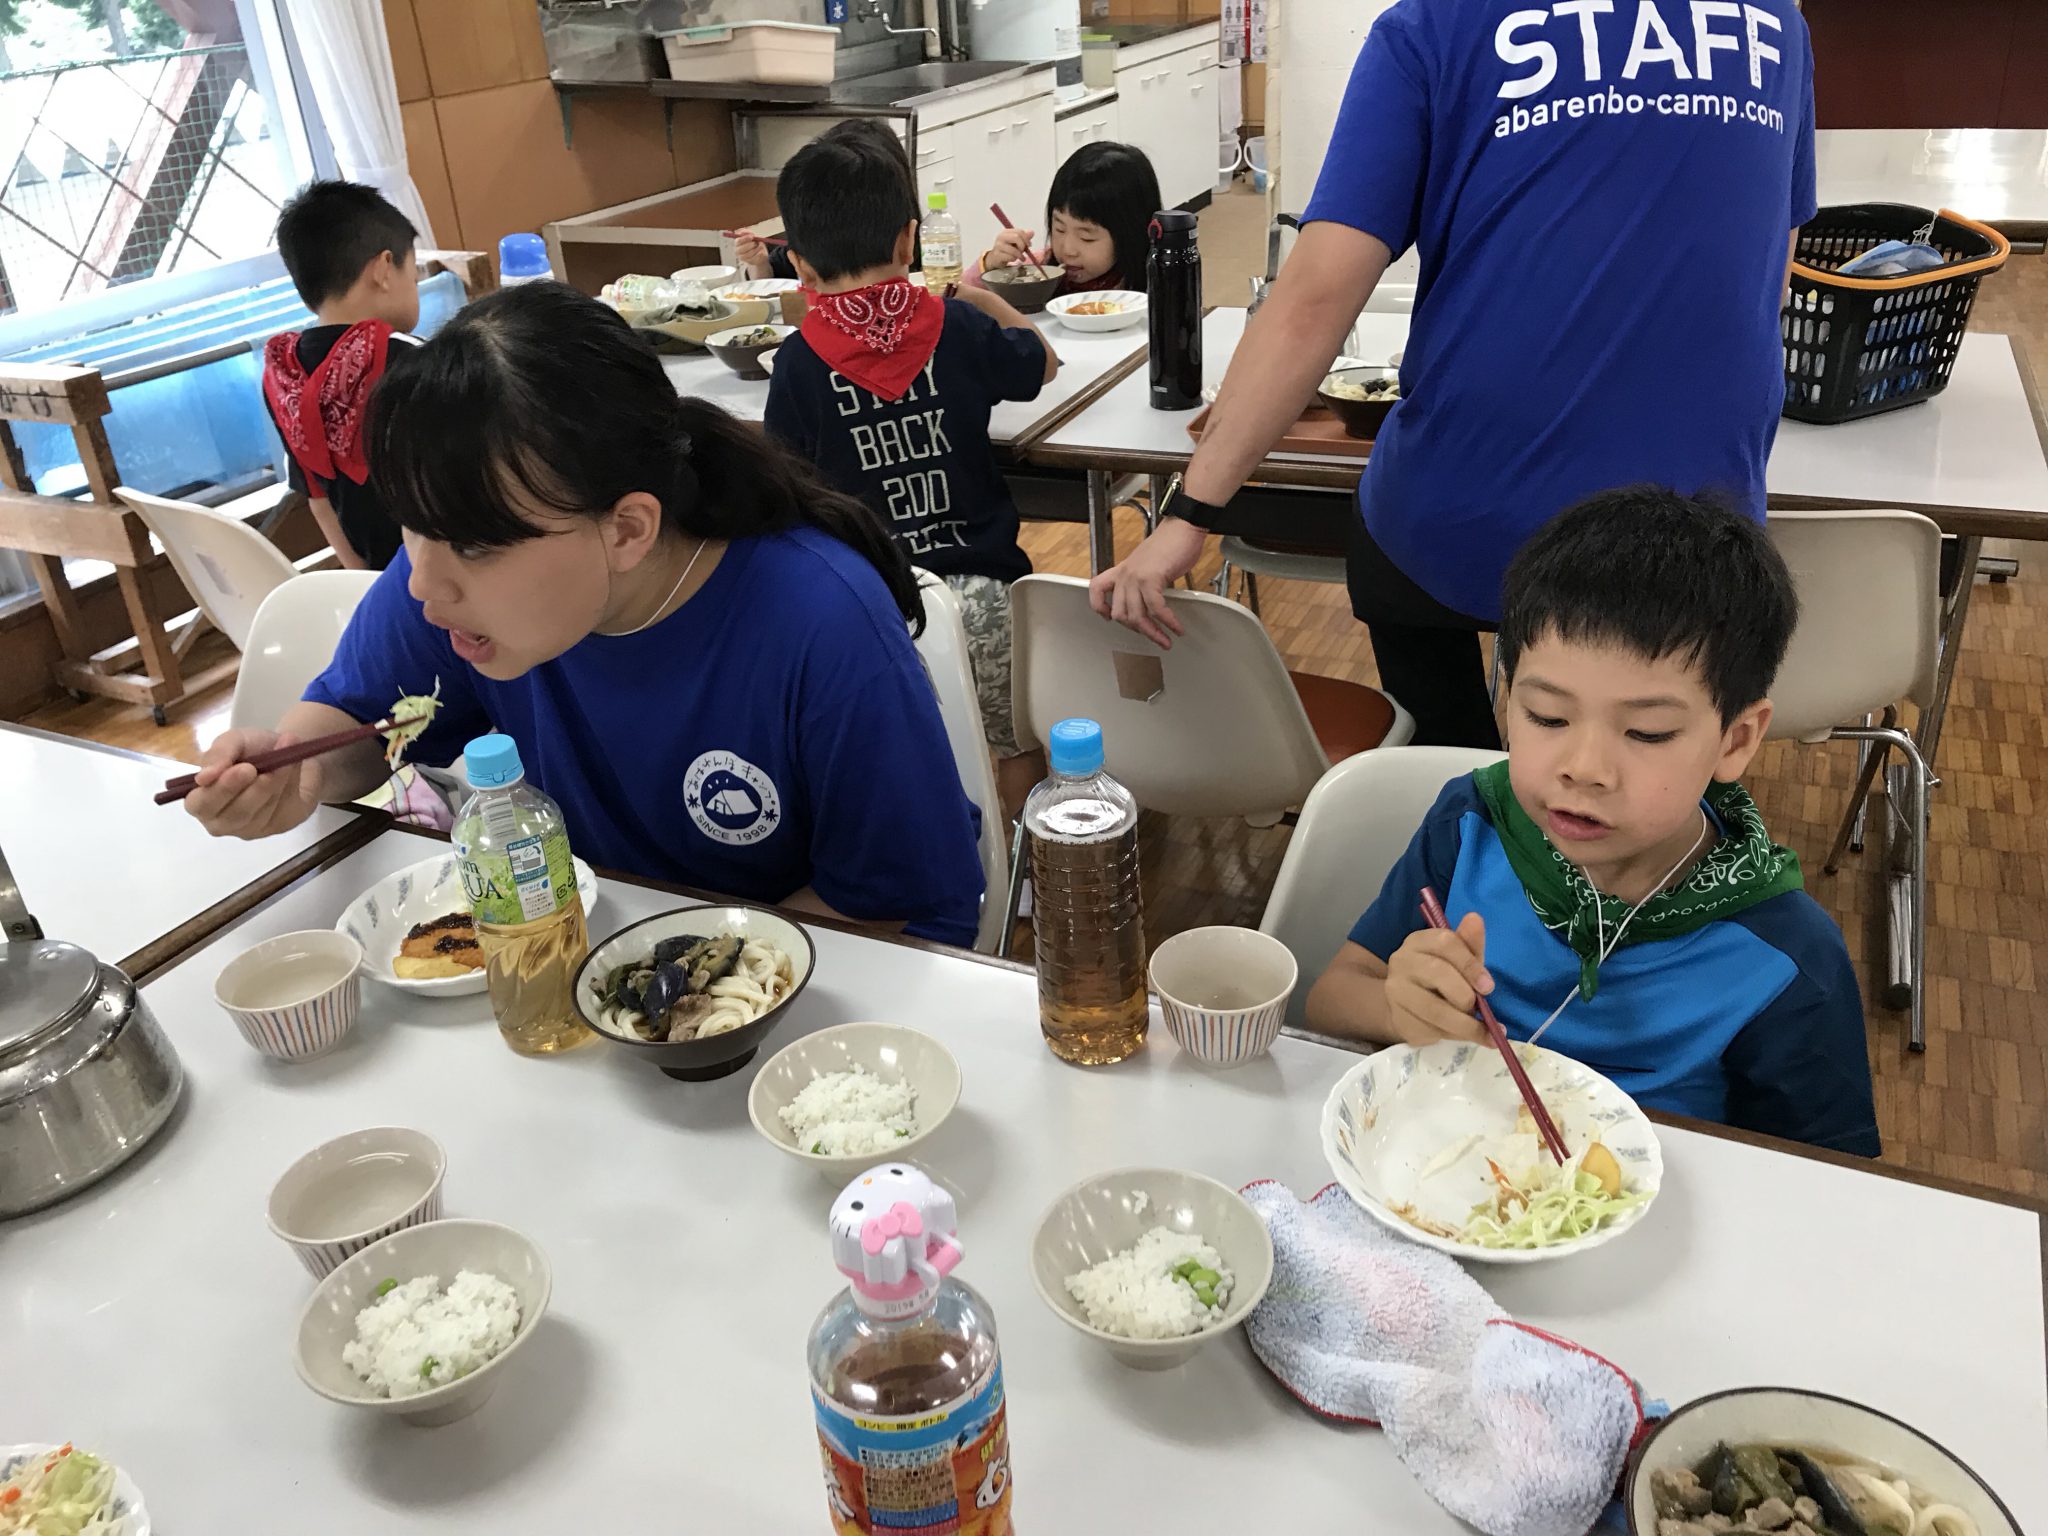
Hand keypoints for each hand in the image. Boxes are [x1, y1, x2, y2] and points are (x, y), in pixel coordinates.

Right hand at [183, 728, 323, 839]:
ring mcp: (251, 829)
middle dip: (252, 790)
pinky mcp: (278, 827)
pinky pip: (284, 810)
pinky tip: (291, 770)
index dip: (221, 789)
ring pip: (262, 813)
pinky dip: (290, 786)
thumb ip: (218, 754)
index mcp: (201, 800)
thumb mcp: (235, 740)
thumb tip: (203, 777)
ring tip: (283, 758)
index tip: (243, 769)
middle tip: (260, 768)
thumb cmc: (252, 749)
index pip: (200, 805)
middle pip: (233, 815)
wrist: (289, 753)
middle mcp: (222, 821)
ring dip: (275, 783)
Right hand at [732, 231, 770, 276]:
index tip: (752, 236)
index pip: (738, 241)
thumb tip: (744, 232)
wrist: (760, 252)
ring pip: (749, 254)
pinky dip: (760, 254)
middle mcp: (738, 251)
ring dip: (756, 249)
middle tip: (756, 242)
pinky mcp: (750, 262)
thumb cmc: (754, 242)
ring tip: (760, 246)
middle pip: (741, 249)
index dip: (745, 238)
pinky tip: (761, 251)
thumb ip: (747, 232)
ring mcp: (743, 258)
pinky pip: (755, 258)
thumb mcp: (752, 235)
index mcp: (737, 243)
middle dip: (750, 245)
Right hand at [987, 227, 1035, 269]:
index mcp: (1006, 232)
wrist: (994, 259)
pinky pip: (1010, 257)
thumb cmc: (1006, 250)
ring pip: (1014, 250)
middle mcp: (1001, 237)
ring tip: (1020, 257)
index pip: (1019, 231)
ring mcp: (998, 246)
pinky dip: (1014, 259)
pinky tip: (1013, 259)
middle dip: (1022, 246)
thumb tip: (1032, 232)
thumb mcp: (1015, 242)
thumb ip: (1023, 237)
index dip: (1026, 238)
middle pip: (1016, 237)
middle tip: (1023, 251)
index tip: (1029, 245)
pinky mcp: (997, 255)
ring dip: (1019, 255)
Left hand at [1087, 517, 1206, 647]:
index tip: (1109, 619)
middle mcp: (1125, 574)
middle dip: (1138, 630)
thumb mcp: (1149, 565)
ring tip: (1166, 640)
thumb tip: (1150, 604)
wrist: (1183, 527)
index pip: (1096, 588)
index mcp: (1122, 570)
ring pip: (1137, 616)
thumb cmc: (1171, 543)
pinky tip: (1176, 627)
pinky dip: (1167, 622)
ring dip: (1153, 633)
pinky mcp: (1151, 578)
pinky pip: (1156, 608)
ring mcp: (1136, 576)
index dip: (1099, 607)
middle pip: (1120, 613)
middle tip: (1153, 637)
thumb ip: (1144, 583)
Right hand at [1383, 914, 1493, 1047]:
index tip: (1489, 987)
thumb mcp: (1459, 958)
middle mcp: (1402, 961)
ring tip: (1484, 1033)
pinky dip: (1451, 1037)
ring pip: (1434, 1010)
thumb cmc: (1442, 975)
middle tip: (1481, 1011)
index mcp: (1419, 941)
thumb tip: (1475, 919)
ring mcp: (1396, 991)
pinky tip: (1460, 1035)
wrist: (1408, 1003)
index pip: (1445, 943)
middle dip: (1466, 997)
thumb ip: (1470, 943)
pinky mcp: (1398, 1019)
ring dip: (1465, 1025)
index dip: (1470, 965)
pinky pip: (1429, 1030)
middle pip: (1437, 974)